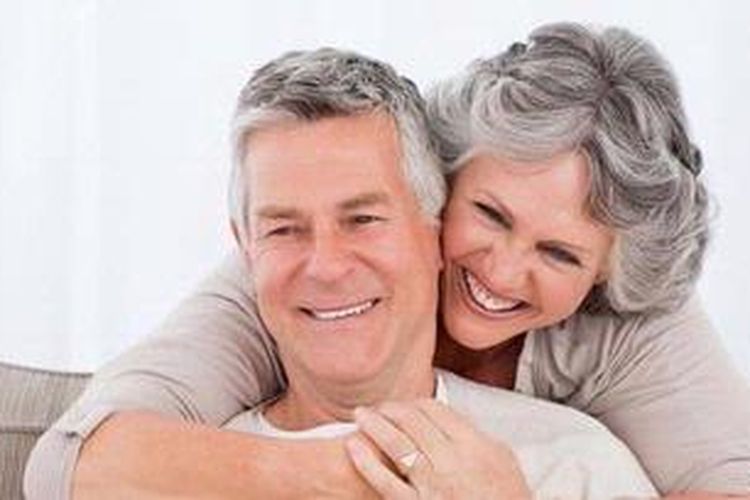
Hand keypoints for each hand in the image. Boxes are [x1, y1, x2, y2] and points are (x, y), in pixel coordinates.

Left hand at [344, 399, 529, 498]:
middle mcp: (453, 462)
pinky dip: (367, 462)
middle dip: (390, 409)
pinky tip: (354, 447)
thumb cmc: (507, 499)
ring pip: (397, 444)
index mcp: (475, 445)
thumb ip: (475, 435)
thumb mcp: (503, 460)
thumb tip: (450, 418)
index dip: (414, 402)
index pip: (435, 410)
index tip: (405, 404)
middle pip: (412, 421)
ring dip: (374, 425)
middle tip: (377, 406)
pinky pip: (386, 483)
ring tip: (361, 416)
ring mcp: (433, 486)